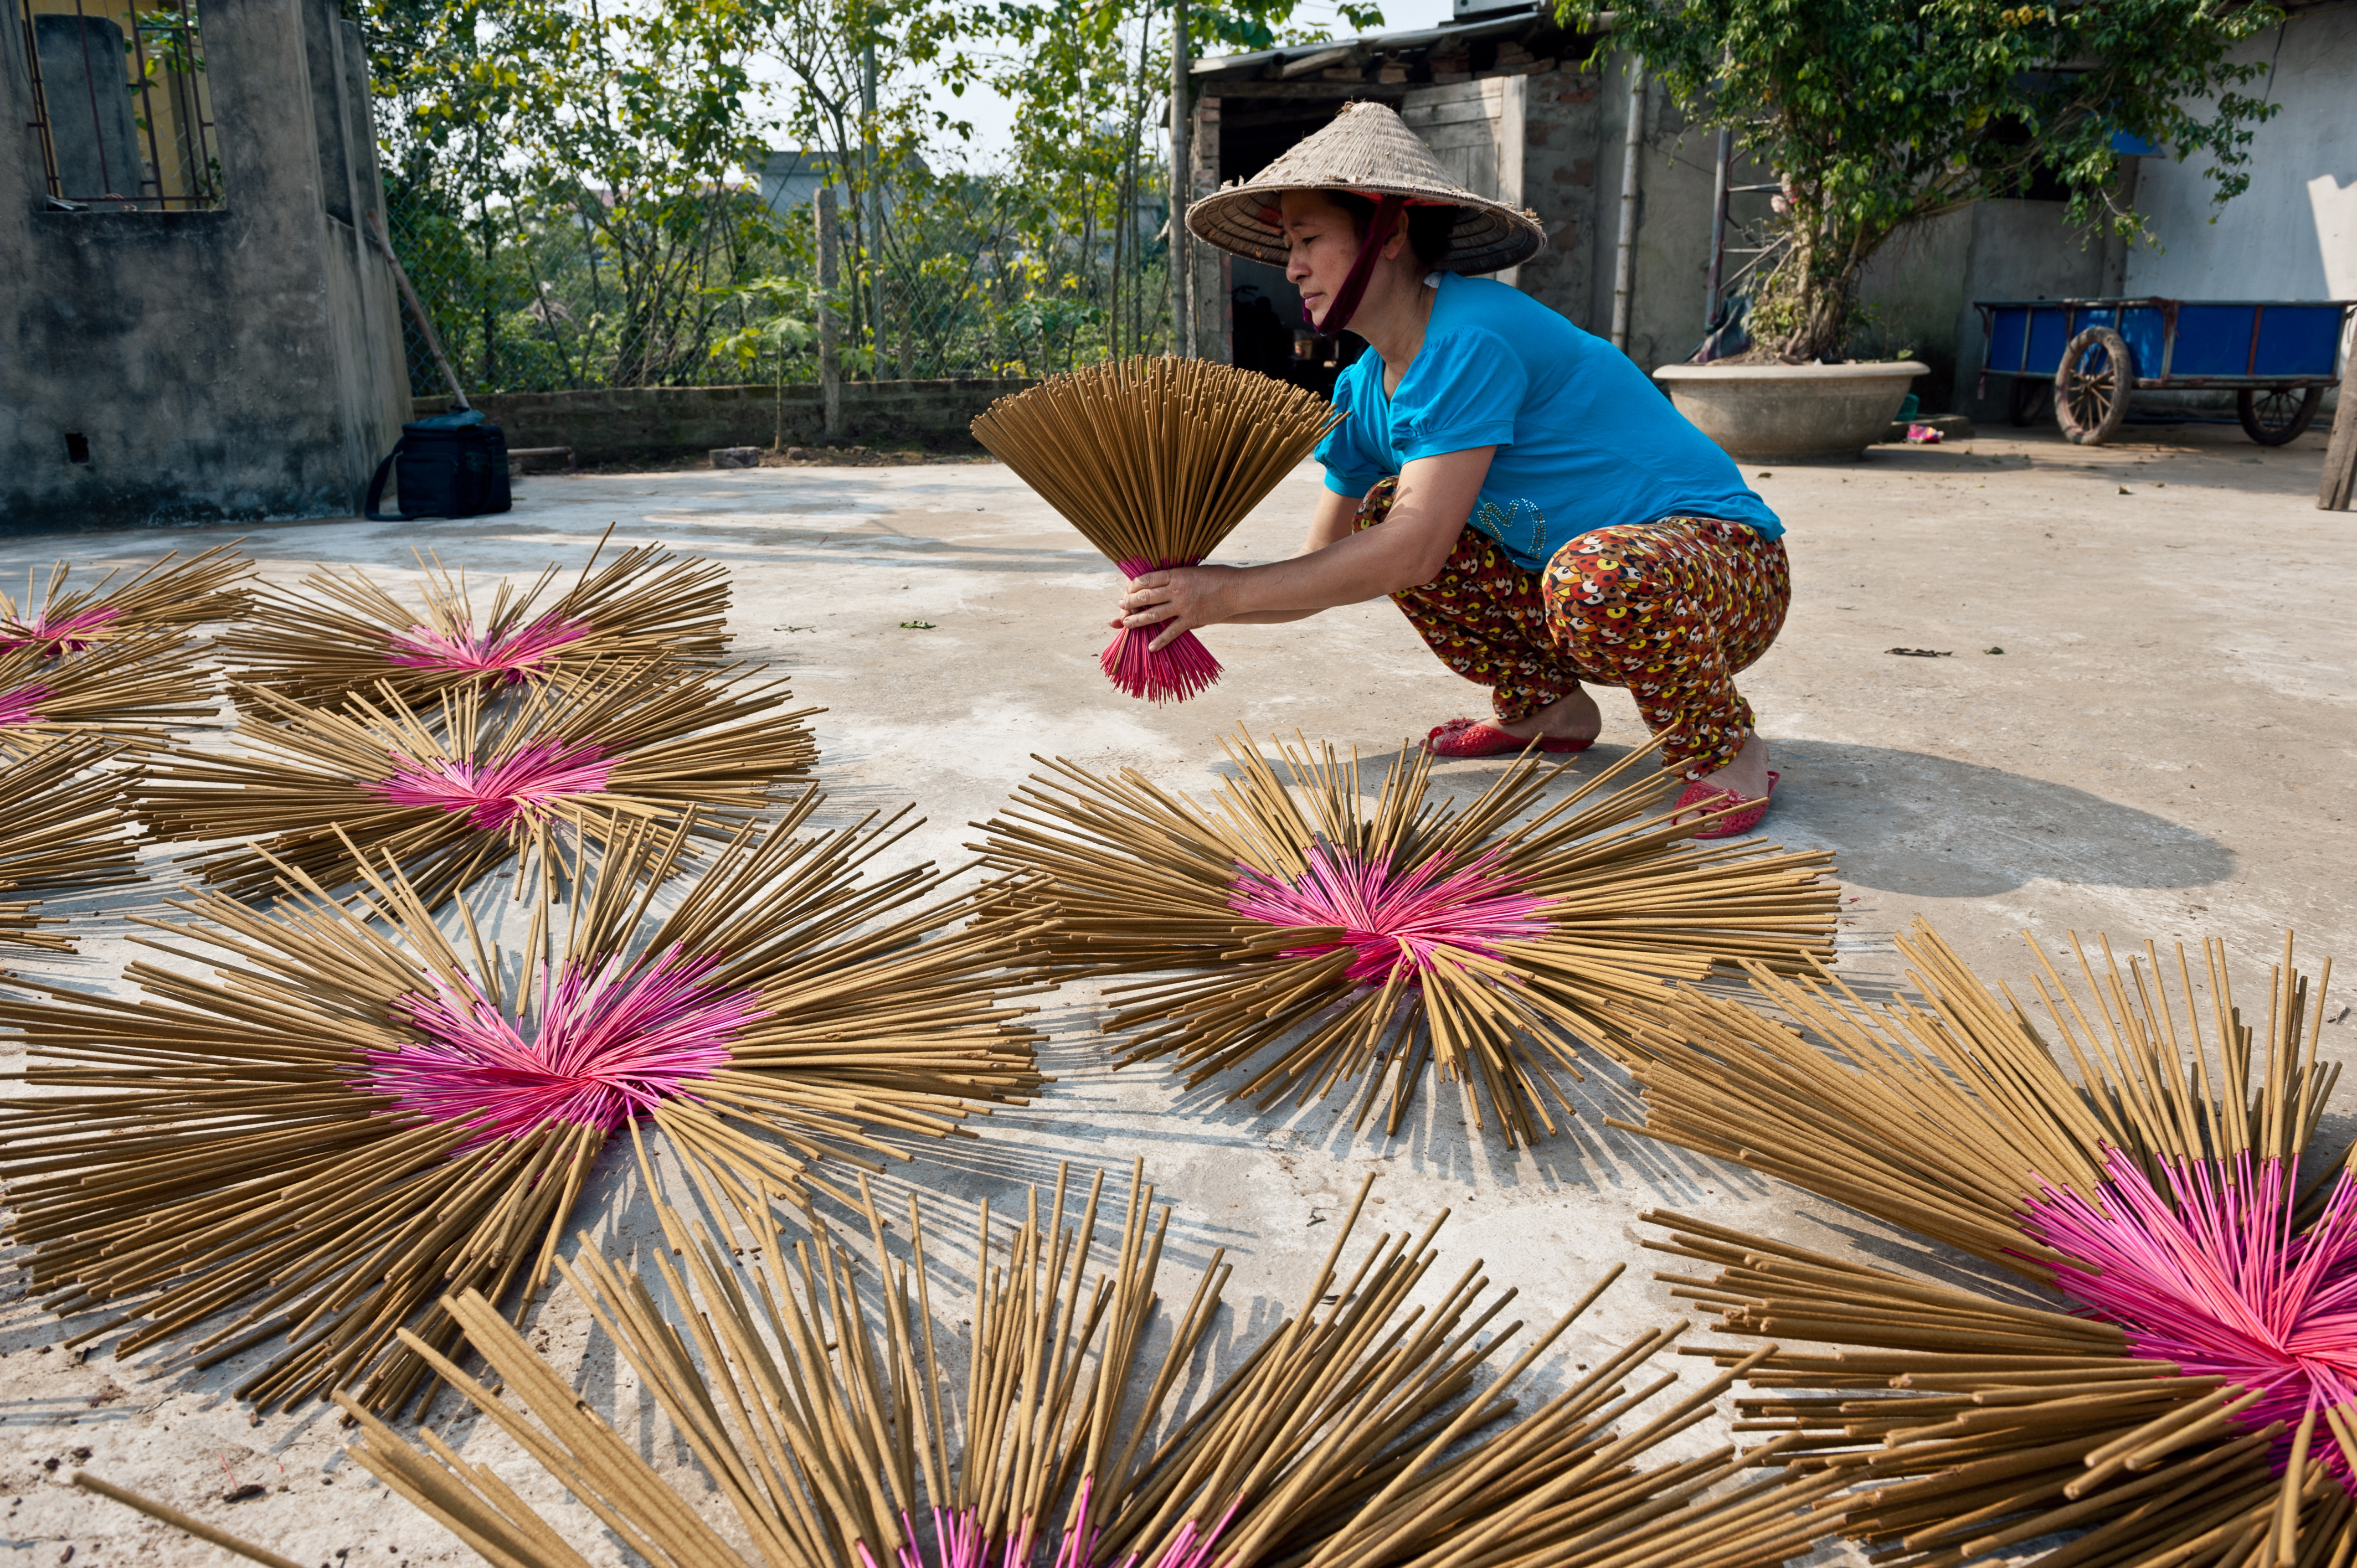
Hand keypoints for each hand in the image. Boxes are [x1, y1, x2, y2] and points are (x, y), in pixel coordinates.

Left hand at [1112, 565, 1239, 650]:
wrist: (1236, 589)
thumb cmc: (1217, 577)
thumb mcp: (1194, 570)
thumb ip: (1178, 576)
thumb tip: (1164, 580)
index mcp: (1176, 575)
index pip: (1147, 579)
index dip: (1134, 585)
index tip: (1128, 589)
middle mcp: (1176, 590)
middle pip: (1146, 596)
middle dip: (1130, 602)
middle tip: (1121, 606)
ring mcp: (1183, 606)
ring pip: (1154, 614)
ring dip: (1138, 620)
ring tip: (1126, 624)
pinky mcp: (1192, 620)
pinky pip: (1171, 632)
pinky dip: (1160, 640)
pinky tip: (1150, 647)